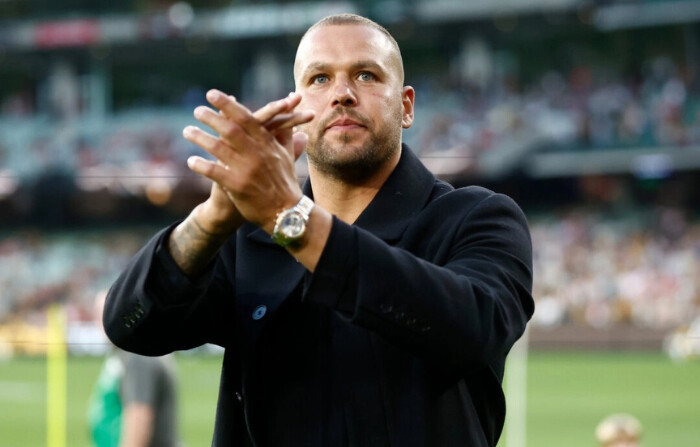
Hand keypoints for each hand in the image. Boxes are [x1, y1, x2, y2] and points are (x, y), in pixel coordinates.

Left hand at [184, 91, 313, 233]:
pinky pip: (214, 172)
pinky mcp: (237, 186)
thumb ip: (285, 134)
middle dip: (211, 117)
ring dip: (200, 137)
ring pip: (218, 148)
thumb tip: (290, 118)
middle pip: (230, 129)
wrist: (286, 213)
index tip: (213, 94)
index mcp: (268, 143)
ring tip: (187, 131)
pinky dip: (200, 165)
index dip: (228, 104)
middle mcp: (257, 153)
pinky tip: (190, 160)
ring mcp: (247, 170)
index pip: (246, 118)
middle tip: (197, 110)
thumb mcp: (287, 156)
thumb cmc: (285, 182)